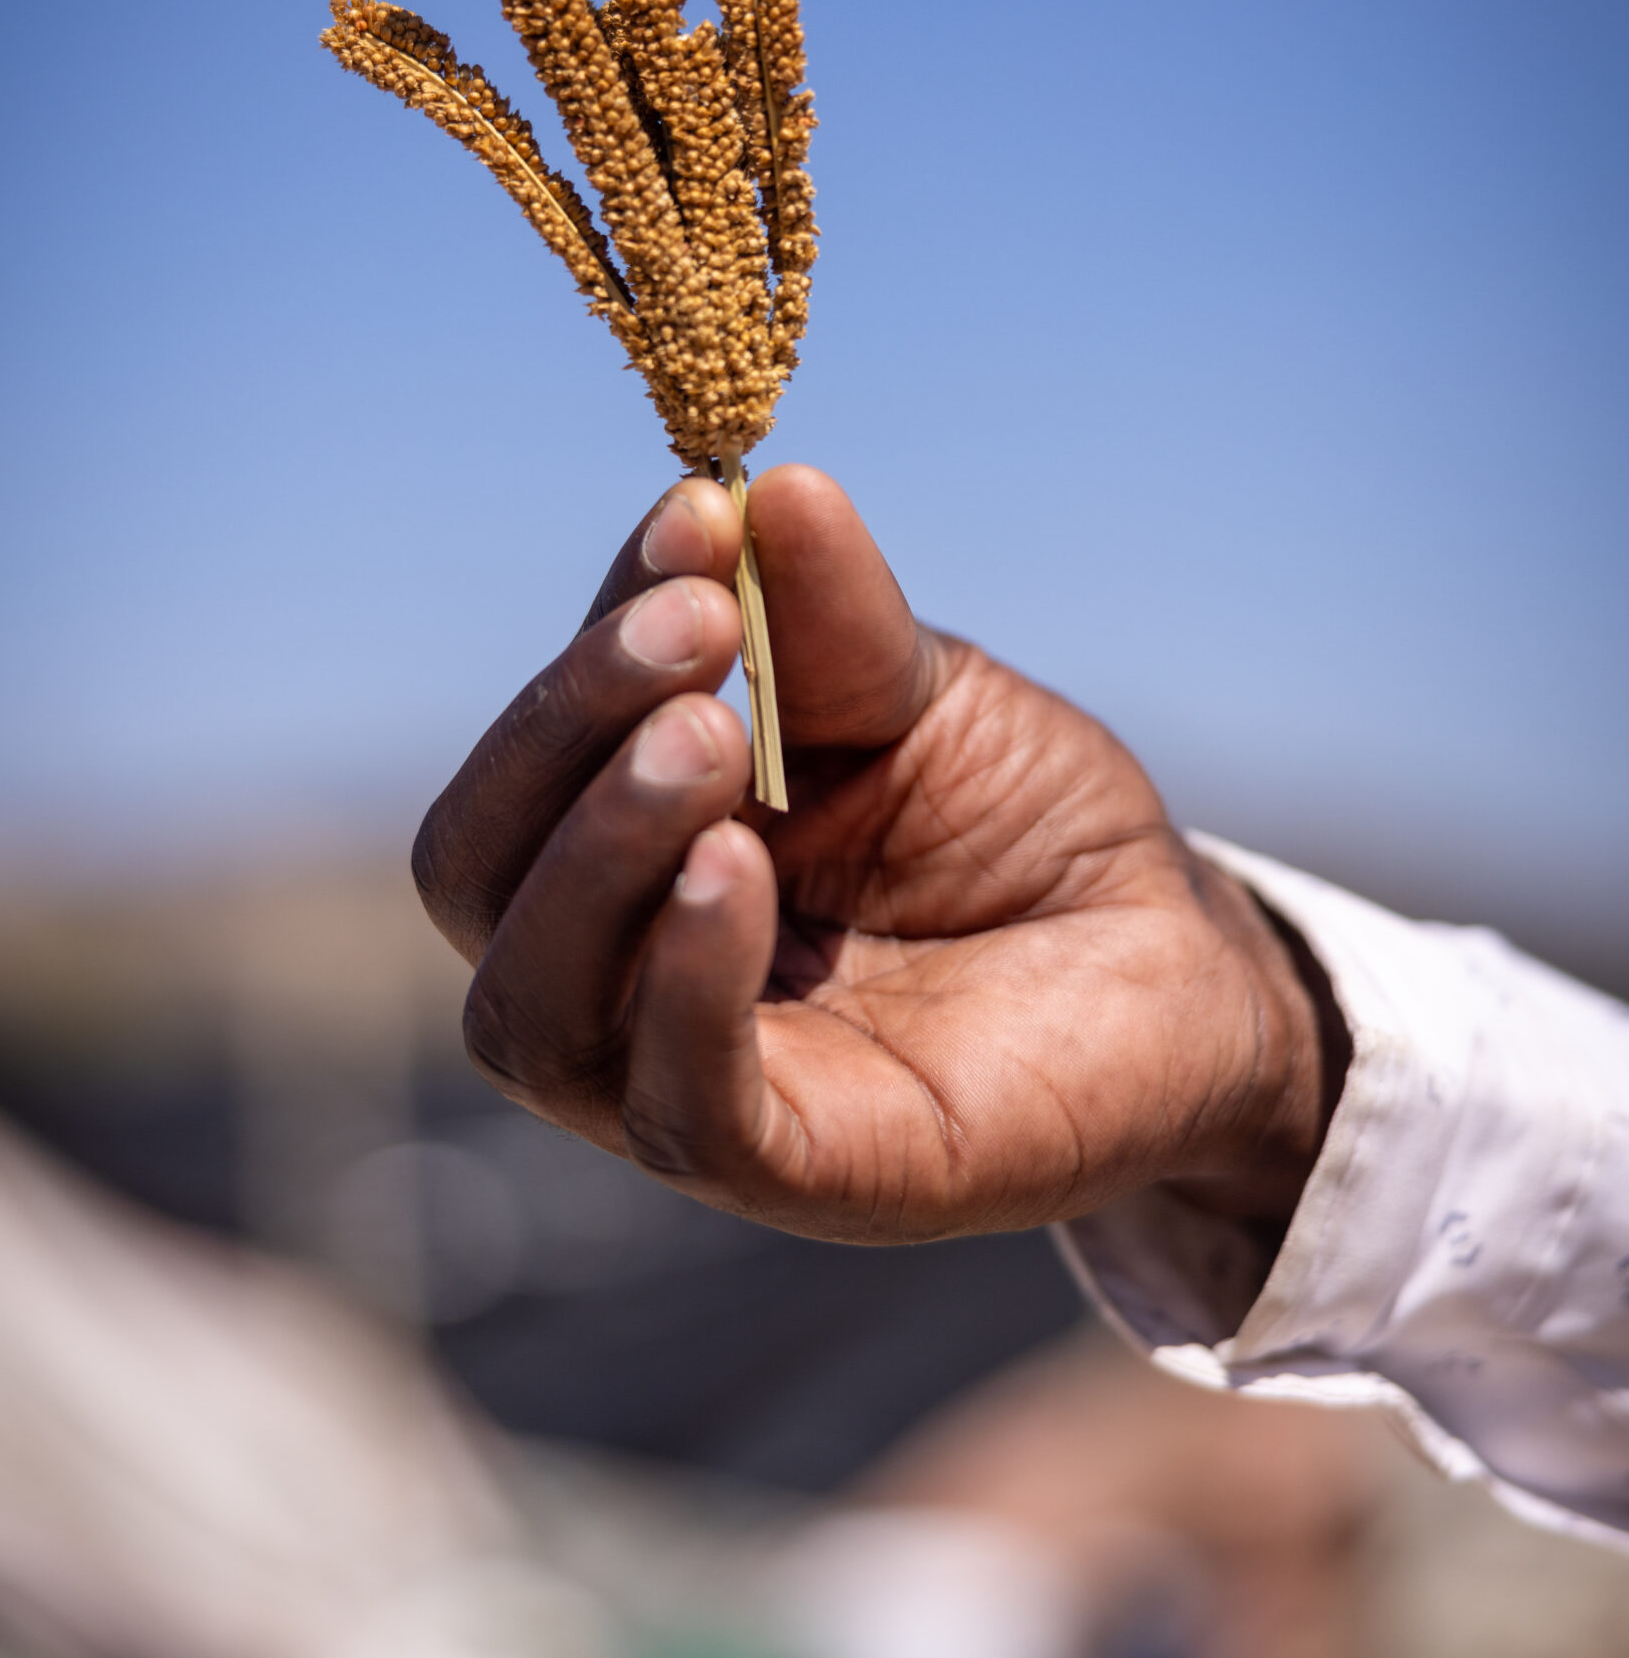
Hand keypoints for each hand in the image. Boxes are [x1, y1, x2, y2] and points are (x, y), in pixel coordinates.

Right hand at [414, 467, 1338, 1243]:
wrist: (1181, 964)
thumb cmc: (1024, 829)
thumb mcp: (922, 698)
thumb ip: (829, 621)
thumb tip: (759, 484)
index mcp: (629, 853)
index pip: (525, 767)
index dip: (583, 647)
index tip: (694, 524)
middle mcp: (624, 973)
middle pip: (476, 880)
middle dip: (560, 736)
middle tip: (696, 630)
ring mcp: (688, 1083)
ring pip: (533, 1009)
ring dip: (598, 855)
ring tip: (709, 735)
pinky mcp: (791, 1172)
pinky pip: (678, 1104)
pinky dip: (685, 983)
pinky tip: (737, 868)